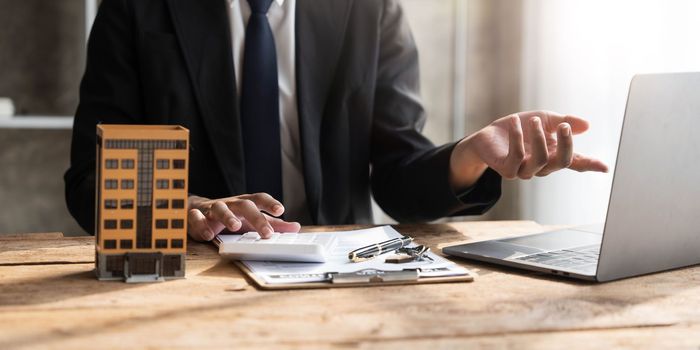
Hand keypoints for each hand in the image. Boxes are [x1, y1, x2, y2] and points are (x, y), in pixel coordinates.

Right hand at [187, 193, 300, 240]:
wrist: (197, 211)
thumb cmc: (230, 216)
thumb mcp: (251, 221)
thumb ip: (273, 224)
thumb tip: (296, 227)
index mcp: (245, 203)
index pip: (259, 199)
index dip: (270, 203)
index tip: (281, 210)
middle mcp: (230, 203)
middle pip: (244, 205)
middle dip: (256, 218)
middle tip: (267, 233)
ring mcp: (212, 209)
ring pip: (219, 207)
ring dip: (227, 216)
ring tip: (234, 227)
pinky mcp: (196, 216)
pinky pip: (196, 218)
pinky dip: (201, 224)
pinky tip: (207, 234)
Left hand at [450, 111, 608, 188]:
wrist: (488, 136)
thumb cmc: (519, 128)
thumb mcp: (545, 119)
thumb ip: (564, 122)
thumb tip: (586, 125)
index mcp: (553, 156)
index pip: (575, 162)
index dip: (590, 164)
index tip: (605, 167)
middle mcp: (541, 167)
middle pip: (561, 162)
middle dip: (565, 144)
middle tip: (563, 125)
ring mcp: (524, 171)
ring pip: (540, 161)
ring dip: (539, 137)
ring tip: (535, 120)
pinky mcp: (507, 170)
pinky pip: (517, 156)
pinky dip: (518, 136)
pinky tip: (516, 122)